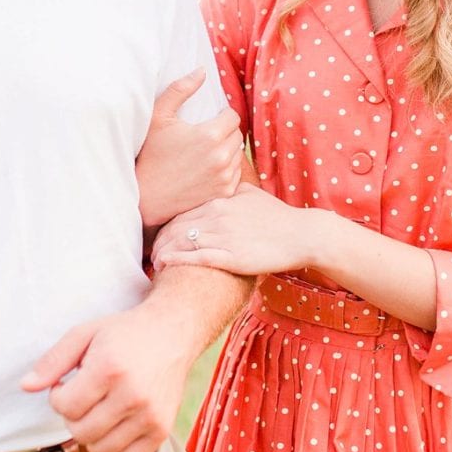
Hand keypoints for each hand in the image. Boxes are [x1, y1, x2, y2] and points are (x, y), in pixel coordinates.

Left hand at [19, 306, 195, 451]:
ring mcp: (150, 416)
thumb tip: (25, 387)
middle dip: (73, 416)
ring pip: (100, 450)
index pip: (65, 406)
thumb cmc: (124, 333)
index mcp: (110, 369)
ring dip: (91, 434)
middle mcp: (132, 395)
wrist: (172, 333)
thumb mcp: (84, 334)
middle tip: (84, 397)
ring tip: (99, 410)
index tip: (68, 384)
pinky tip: (114, 424)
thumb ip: (53, 361)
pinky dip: (112, 448)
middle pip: (80, 431)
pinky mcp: (161, 430)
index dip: (58, 396)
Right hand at [134, 69, 243, 226]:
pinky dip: (226, 169)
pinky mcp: (224, 192)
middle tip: (204, 136)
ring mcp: (225, 176)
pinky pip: (236, 173)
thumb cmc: (149, 154)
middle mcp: (221, 156)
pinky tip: (207, 169)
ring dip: (227, 150)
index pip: (233, 116)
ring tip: (205, 153)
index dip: (221, 115)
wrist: (146, 197)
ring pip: (237, 154)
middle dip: (225, 132)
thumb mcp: (158, 116)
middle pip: (237, 134)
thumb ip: (180, 89)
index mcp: (210, 134)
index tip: (207, 121)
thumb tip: (202, 70)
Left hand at [150, 183, 323, 276]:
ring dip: (163, 252)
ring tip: (154, 263)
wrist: (301, 235)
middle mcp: (217, 215)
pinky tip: (165, 265)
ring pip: (182, 241)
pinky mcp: (231, 256)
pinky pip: (196, 257)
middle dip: (158, 241)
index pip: (181, 212)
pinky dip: (177, 260)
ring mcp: (223, 236)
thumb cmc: (277, 216)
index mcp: (219, 200)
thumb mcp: (250, 194)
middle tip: (149, 253)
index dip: (165, 226)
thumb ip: (229, 190)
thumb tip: (216, 187)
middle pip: (175, 227)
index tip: (158, 237)